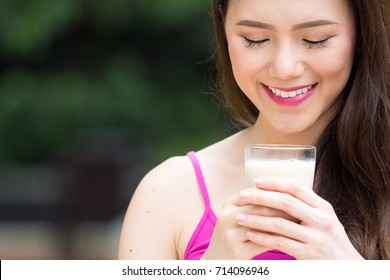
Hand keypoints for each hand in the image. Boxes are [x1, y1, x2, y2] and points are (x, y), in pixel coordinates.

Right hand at [201, 187, 295, 259]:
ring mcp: (230, 235)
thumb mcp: (237, 215)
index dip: (277, 192)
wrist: (216, 260)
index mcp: (228, 204)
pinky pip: (264, 242)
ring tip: (300, 222)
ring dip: (285, 223)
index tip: (296, 194)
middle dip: (285, 208)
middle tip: (303, 208)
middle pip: (261, 207)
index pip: (256, 192)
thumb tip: (284, 191)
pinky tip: (291, 238)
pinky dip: (280, 239)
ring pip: (264, 225)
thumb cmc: (233, 235)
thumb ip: (254, 204)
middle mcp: (226, 217)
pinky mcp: (237, 251)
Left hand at [235, 177, 363, 259]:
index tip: (256, 181)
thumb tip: (278, 191)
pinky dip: (263, 238)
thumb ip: (306, 206)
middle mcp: (321, 219)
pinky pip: (281, 243)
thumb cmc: (330, 241)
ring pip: (280, 223)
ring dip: (256, 219)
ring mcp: (316, 238)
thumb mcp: (324, 219)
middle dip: (261, 197)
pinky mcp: (309, 254)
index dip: (275, 182)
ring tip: (239, 217)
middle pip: (286, 202)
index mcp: (323, 207)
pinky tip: (250, 234)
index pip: (297, 187)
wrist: (347, 268)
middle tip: (242, 195)